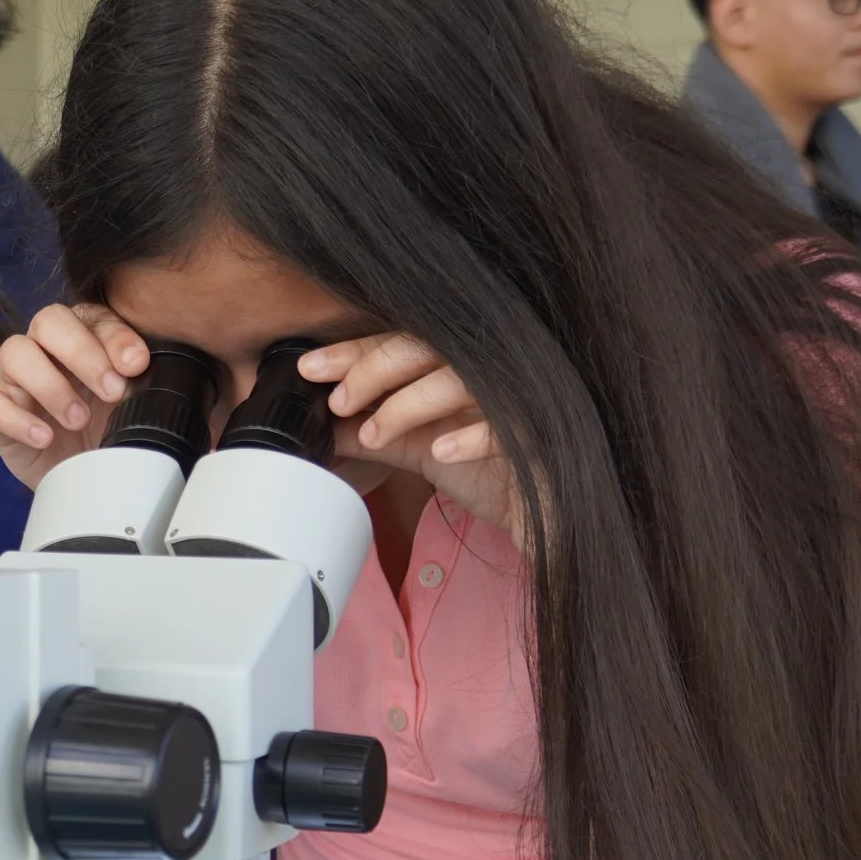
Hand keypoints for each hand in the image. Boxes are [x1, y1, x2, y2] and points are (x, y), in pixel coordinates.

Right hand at [0, 304, 152, 488]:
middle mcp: (45, 349)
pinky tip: (45, 437)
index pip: (91, 316)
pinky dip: (18, 420)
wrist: (87, 480)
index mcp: (82, 337)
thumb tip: (138, 364)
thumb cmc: (106, 431)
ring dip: (51, 385)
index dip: (114, 337)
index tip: (136, 365)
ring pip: (14, 353)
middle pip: (48, 321)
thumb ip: (135, 379)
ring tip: (78, 419)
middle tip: (111, 392)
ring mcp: (16, 379)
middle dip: (82, 353)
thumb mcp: (130, 405)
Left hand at [301, 335, 525, 548]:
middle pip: (430, 346)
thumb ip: (378, 434)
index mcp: (461, 366)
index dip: (356, 351)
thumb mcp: (422, 450)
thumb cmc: (493, 473)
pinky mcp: (546, 432)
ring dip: (411, 403)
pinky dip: (473, 435)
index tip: (310, 368)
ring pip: (463, 378)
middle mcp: (492, 370)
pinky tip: (442, 451)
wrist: (550, 517)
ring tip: (376, 433)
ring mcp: (520, 397)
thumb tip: (325, 427)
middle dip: (375, 369)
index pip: (404, 341)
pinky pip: (509, 424)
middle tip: (338, 400)